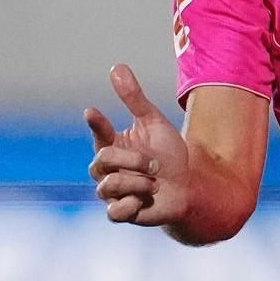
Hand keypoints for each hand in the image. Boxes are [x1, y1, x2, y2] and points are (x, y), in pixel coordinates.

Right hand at [85, 64, 190, 225]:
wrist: (188, 187)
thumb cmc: (168, 154)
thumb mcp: (155, 123)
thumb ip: (135, 99)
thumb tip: (117, 67)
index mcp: (112, 146)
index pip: (98, 133)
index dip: (96, 123)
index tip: (92, 111)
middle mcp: (106, 170)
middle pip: (103, 160)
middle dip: (134, 160)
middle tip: (155, 164)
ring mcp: (110, 193)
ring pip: (109, 186)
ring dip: (139, 183)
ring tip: (155, 183)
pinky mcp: (120, 213)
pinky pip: (115, 212)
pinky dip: (134, 204)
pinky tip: (145, 201)